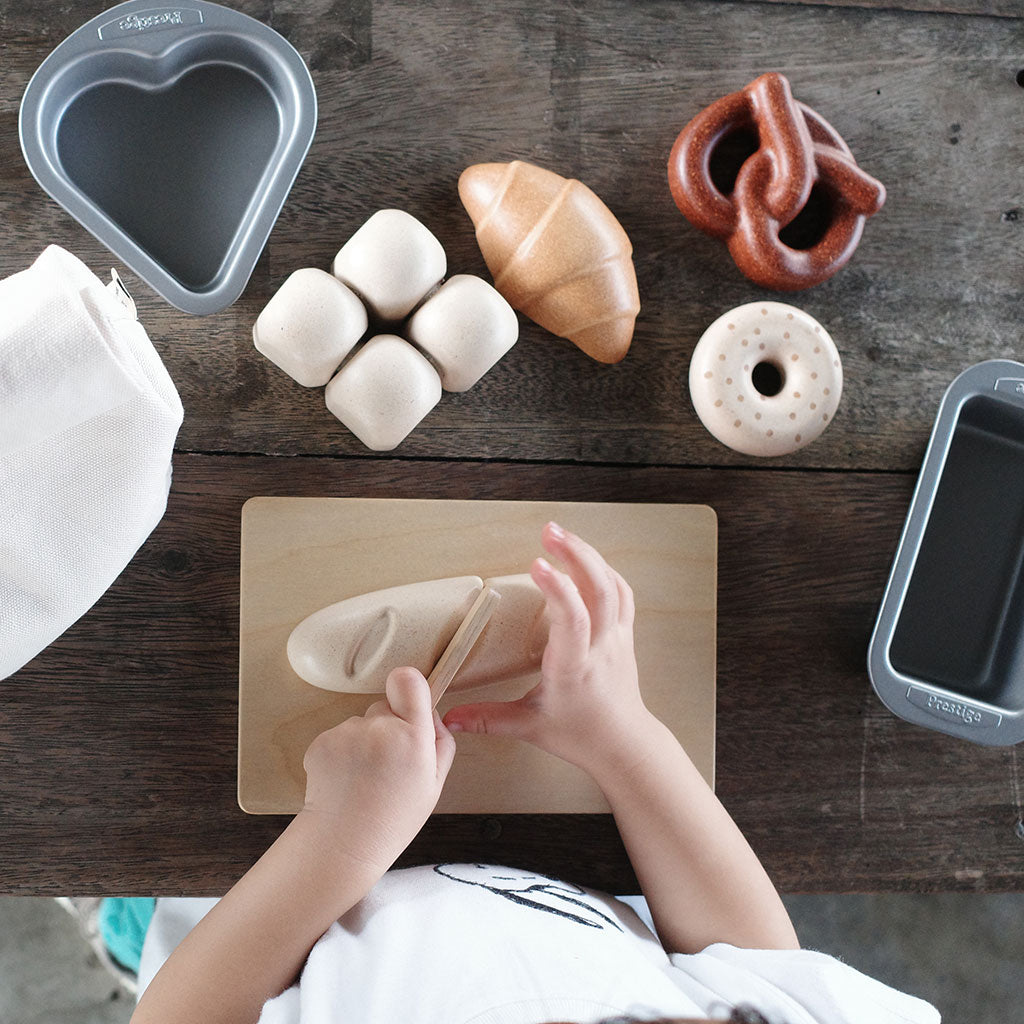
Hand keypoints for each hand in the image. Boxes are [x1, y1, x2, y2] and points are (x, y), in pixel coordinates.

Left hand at [301, 667, 455, 875]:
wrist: (343, 844)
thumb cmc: (394, 819)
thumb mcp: (435, 785)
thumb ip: (441, 741)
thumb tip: (431, 712)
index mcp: (412, 737)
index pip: (408, 680)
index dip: (408, 687)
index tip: (407, 705)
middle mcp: (378, 729)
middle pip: (385, 707)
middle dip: (388, 727)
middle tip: (387, 765)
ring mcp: (346, 734)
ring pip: (361, 723)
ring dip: (364, 742)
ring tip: (363, 779)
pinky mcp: (321, 741)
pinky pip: (338, 736)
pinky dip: (341, 753)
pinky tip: (345, 781)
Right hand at [443, 522, 655, 776]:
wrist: (623, 744)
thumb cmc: (580, 735)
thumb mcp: (529, 727)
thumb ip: (487, 719)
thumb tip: (449, 717)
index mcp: (575, 668)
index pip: (573, 621)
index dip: (557, 590)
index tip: (536, 565)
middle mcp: (601, 648)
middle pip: (599, 591)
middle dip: (575, 555)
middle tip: (548, 532)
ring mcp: (617, 638)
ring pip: (612, 586)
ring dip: (588, 555)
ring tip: (561, 534)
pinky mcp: (624, 634)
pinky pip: (620, 592)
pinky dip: (603, 569)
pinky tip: (585, 557)